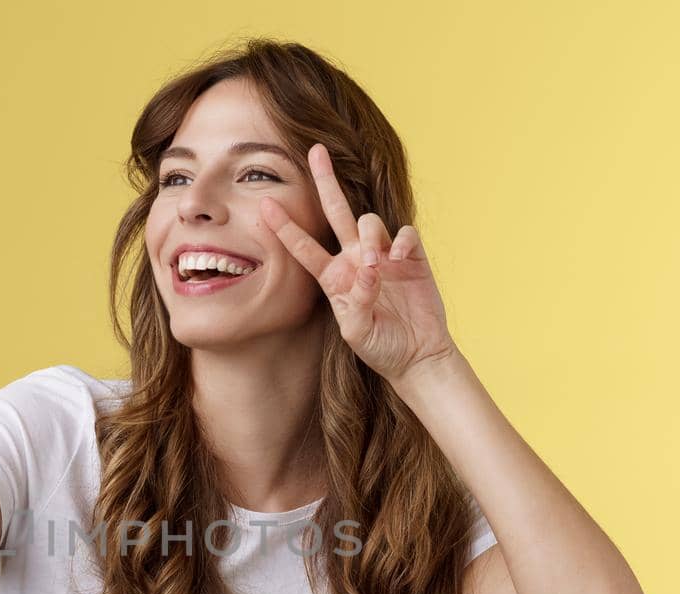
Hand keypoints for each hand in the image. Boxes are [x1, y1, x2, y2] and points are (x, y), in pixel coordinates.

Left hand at [260, 144, 457, 384]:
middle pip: (337, 211)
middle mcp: (355, 259)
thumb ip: (358, 303)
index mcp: (334, 277)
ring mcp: (384, 254)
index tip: (263, 206)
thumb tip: (368, 270)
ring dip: (369, 238)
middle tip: (316, 151)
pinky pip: (405, 234)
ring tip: (374, 264)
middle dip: (326, 180)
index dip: (284, 228)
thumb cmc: (380, 347)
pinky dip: (402, 242)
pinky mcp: (412, 256)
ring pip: (370, 222)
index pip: (304, 248)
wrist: (416, 355)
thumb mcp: (358, 333)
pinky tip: (399, 259)